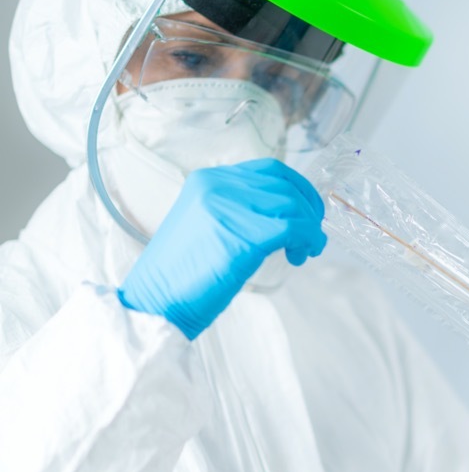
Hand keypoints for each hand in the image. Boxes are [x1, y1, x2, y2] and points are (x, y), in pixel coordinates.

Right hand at [118, 159, 326, 339]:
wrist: (155, 301)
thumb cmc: (182, 273)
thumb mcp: (207, 225)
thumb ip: (239, 210)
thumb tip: (287, 214)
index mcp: (207, 179)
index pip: (270, 170)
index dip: (298, 189)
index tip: (308, 213)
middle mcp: (217, 185)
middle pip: (286, 186)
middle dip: (309, 210)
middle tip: (311, 237)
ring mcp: (228, 208)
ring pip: (293, 206)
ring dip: (309, 229)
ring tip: (303, 252)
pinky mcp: (241, 235)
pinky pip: (293, 228)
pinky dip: (307, 240)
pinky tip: (301, 256)